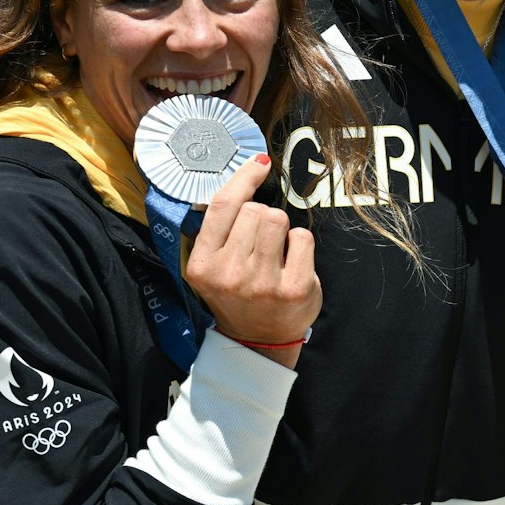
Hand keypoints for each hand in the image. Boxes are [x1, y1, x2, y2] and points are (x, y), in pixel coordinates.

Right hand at [184, 155, 319, 368]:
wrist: (257, 341)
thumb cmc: (237, 293)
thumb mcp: (213, 264)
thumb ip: (220, 227)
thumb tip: (249, 171)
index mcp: (202, 265)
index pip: (223, 206)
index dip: (244, 178)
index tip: (259, 164)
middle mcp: (228, 274)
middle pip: (255, 210)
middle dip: (261, 218)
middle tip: (259, 246)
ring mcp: (262, 282)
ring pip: (277, 219)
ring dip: (280, 230)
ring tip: (274, 254)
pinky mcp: (293, 288)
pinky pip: (302, 237)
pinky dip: (300, 244)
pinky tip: (291, 264)